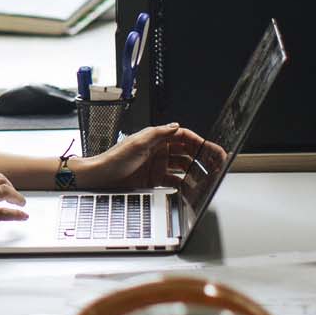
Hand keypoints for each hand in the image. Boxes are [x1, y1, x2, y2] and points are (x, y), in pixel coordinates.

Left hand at [77, 124, 223, 190]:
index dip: (199, 142)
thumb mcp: (138, 143)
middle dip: (202, 158)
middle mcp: (158, 151)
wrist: (99, 179)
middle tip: (216, 165)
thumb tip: (176, 126)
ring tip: (207, 178)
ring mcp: (157, 166)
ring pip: (182, 168)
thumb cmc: (114, 160)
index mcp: (156, 139)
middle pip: (186, 152)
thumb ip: (158, 134)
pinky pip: (173, 181)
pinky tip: (191, 188)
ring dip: (195, 172)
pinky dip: (183, 184)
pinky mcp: (154, 180)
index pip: (183, 137)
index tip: (212, 149)